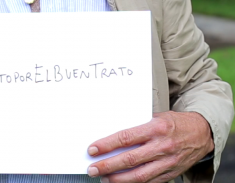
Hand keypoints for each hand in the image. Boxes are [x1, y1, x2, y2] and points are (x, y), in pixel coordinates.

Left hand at [86, 111, 213, 182]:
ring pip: (139, 176)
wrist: (201, 133)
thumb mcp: (156, 116)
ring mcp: (167, 163)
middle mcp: (161, 146)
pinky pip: (150, 182)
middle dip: (108, 165)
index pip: (126, 138)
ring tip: (104, 178)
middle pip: (129, 159)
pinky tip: (122, 182)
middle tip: (92, 169)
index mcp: (155, 128)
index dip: (107, 145)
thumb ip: (137, 125)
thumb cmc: (174, 122)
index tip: (93, 149)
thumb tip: (113, 132)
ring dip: (118, 179)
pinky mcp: (171, 174)